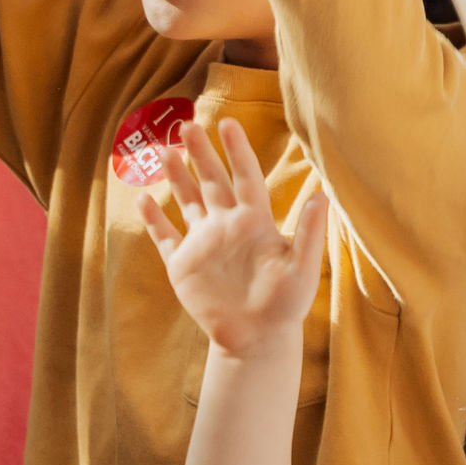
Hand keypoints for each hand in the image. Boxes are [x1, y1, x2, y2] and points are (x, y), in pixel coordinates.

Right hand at [136, 119, 329, 360]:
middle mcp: (226, 226)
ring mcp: (202, 244)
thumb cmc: (285, 304)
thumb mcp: (301, 268)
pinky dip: (153, 220)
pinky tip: (143, 199)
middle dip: (200, 154)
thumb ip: (309, 232)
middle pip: (211, 182)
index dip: (236, 151)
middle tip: (186, 125)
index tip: (228, 124)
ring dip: (176, 177)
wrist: (257, 340)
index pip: (244, 177)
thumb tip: (322, 196)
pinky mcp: (183, 265)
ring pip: (186, 202)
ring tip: (165, 151)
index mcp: (253, 221)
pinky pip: (165, 237)